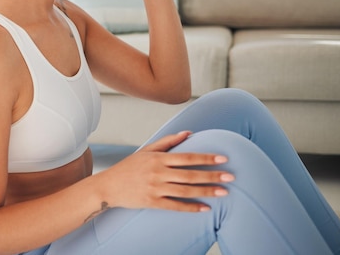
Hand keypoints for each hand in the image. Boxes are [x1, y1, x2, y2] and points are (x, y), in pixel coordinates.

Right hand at [98, 131, 234, 211]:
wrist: (108, 186)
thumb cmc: (129, 167)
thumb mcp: (146, 150)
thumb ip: (168, 142)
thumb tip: (189, 133)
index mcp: (158, 158)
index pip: (187, 157)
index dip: (206, 157)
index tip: (223, 158)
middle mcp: (158, 173)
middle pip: (190, 175)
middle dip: (212, 175)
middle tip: (231, 176)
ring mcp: (155, 189)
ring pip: (186, 191)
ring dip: (206, 191)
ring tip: (224, 192)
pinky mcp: (152, 203)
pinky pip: (175, 206)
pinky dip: (191, 207)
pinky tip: (205, 208)